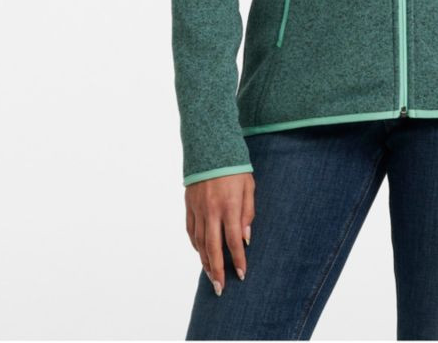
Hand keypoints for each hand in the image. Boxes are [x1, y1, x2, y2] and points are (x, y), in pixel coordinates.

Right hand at [185, 172, 254, 293]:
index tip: (241, 274)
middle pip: (213, 247)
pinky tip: (201, 253)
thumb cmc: (234, 167)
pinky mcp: (189, 205)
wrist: (210, 147)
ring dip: (205, 261)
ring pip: (200, 242)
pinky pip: (191, 231)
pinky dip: (196, 245)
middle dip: (217, 270)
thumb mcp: (248, 186)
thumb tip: (245, 238)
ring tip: (211, 276)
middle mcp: (211, 210)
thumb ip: (248, 212)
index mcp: (228, 205)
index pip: (233, 239)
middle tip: (220, 288)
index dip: (238, 259)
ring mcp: (197, 209)